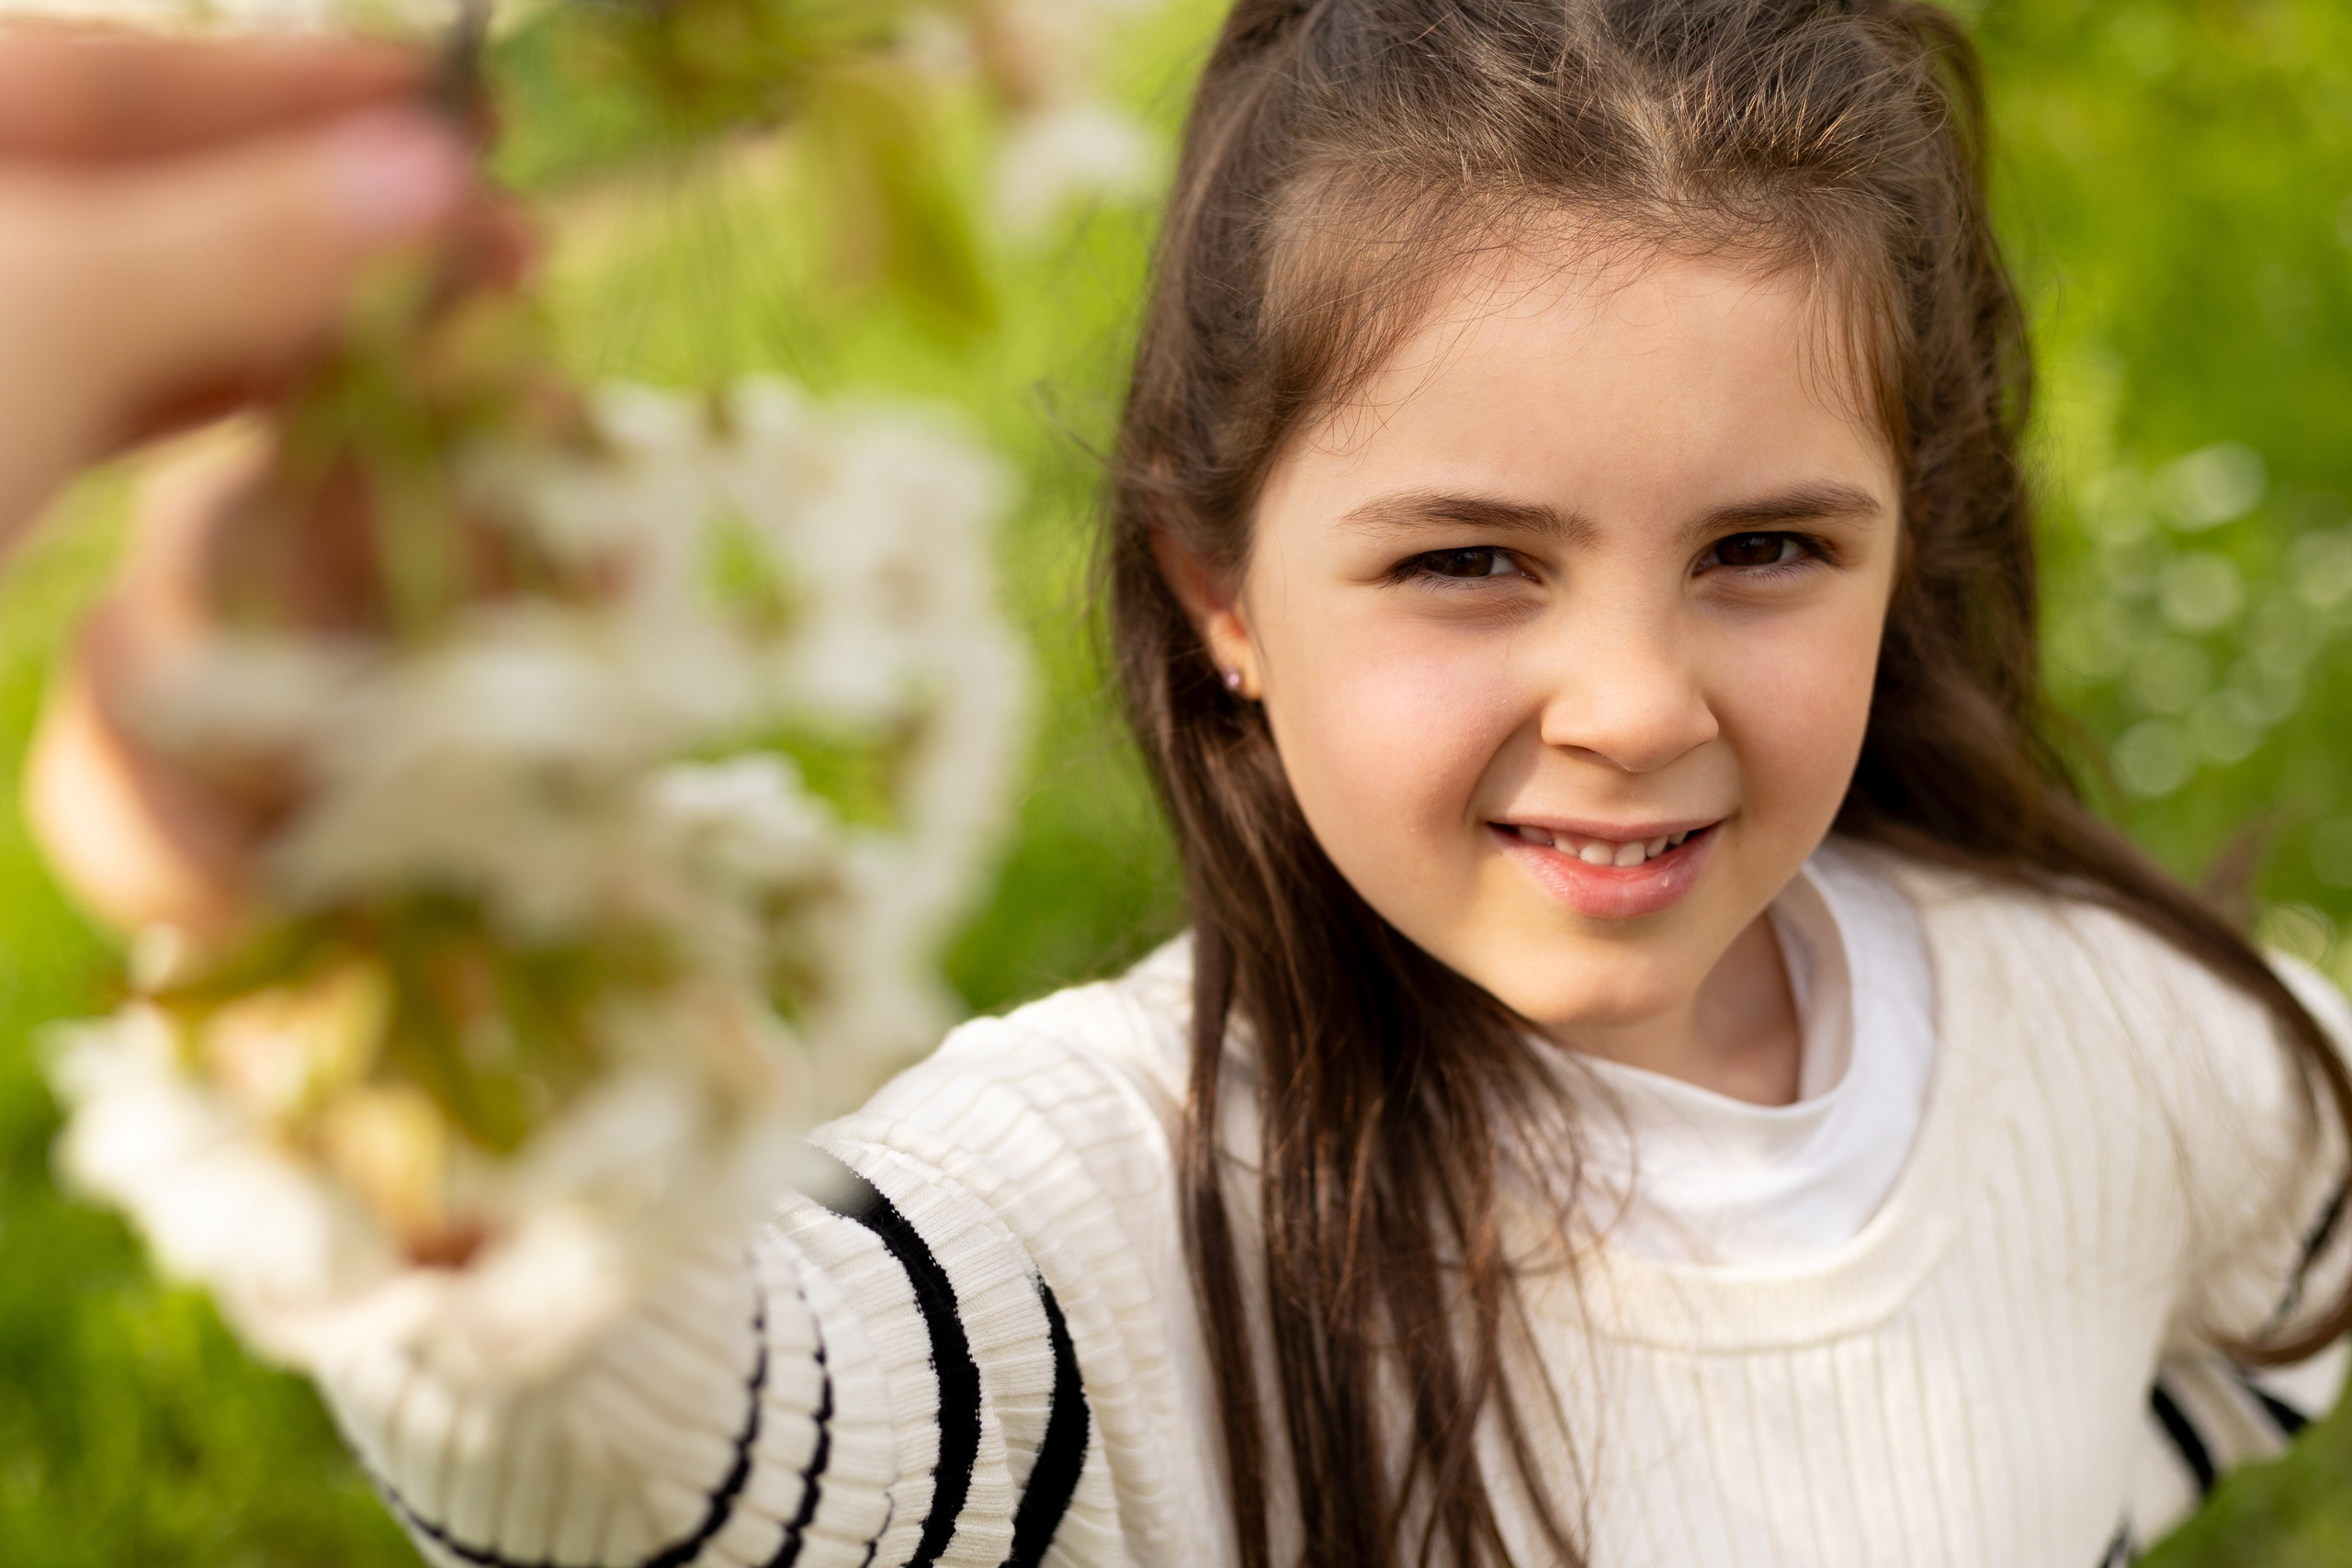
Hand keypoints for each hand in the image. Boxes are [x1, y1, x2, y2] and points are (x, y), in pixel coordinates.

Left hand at [0, 24, 473, 545]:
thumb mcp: (65, 306)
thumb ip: (247, 243)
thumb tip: (431, 175)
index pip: (153, 78)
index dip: (321, 88)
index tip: (463, 100)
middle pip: (182, 189)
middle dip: (350, 211)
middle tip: (507, 231)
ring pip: (180, 299)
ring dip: (328, 308)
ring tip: (473, 311)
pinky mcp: (1, 440)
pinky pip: (152, 390)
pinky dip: (259, 387)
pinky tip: (362, 383)